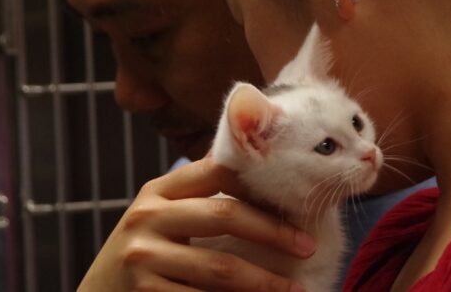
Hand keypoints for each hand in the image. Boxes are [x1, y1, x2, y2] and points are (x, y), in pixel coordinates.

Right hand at [77, 157, 314, 291]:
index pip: (217, 171)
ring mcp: (143, 257)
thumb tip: (265, 173)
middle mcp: (148, 217)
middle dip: (274, 231)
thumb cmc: (145, 252)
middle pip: (225, 215)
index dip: (260, 184)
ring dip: (265, 282)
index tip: (295, 202)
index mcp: (158, 190)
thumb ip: (201, 195)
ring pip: (220, 267)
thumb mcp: (163, 214)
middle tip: (307, 247)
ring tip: (295, 289)